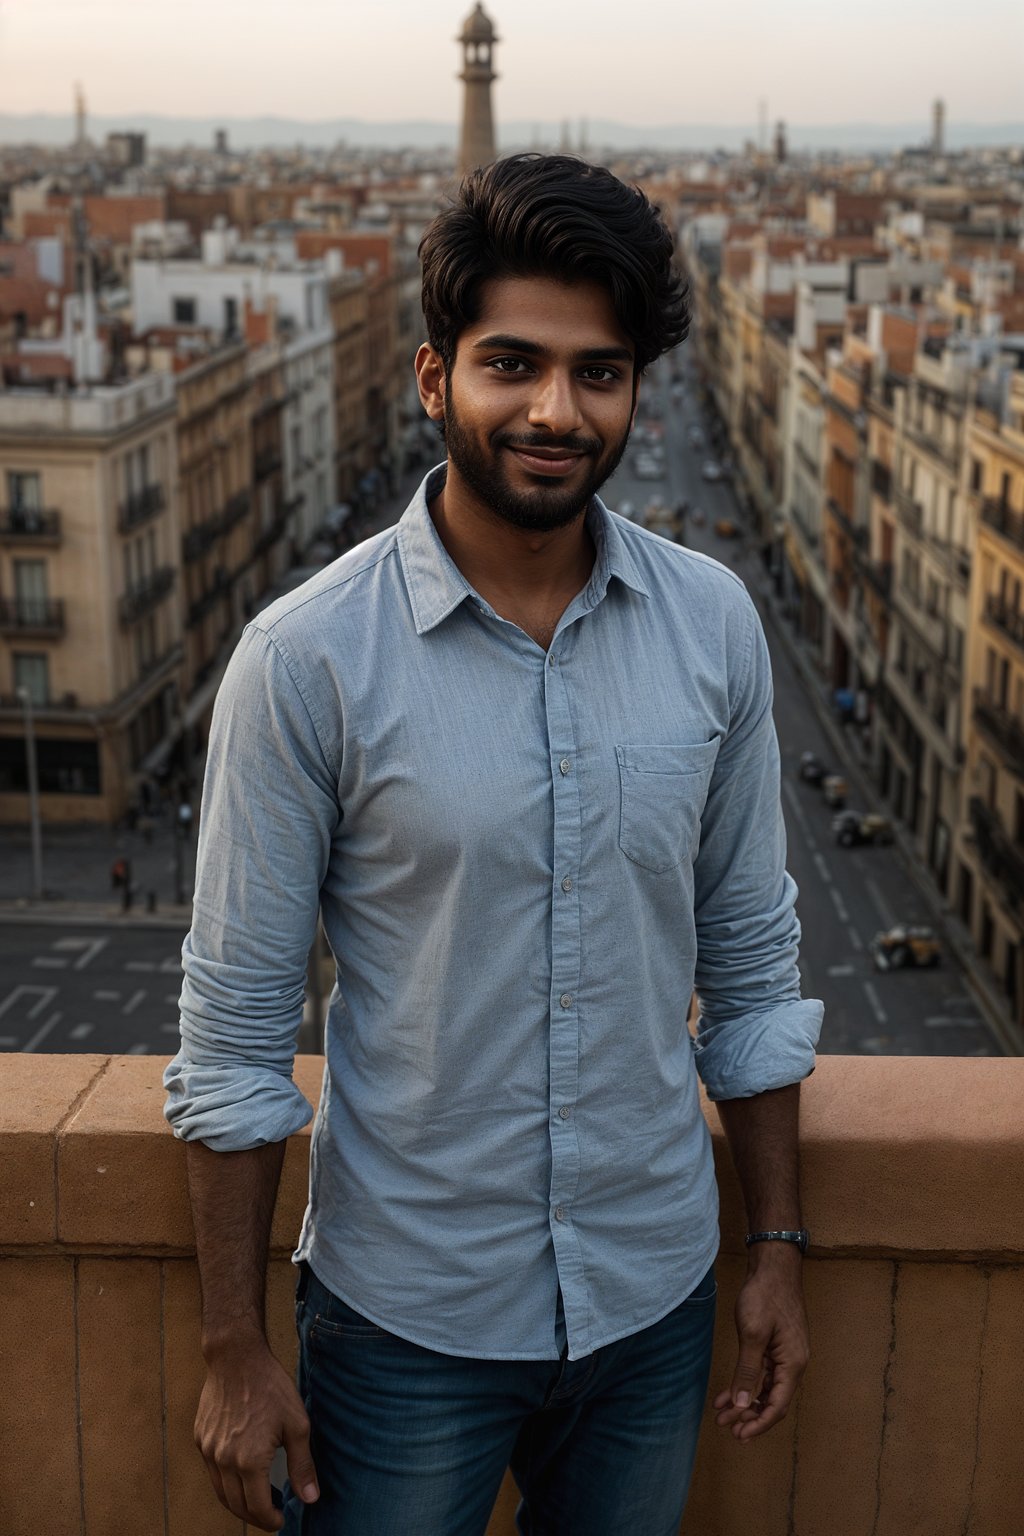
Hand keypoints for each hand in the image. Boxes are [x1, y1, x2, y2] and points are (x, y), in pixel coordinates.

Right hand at [194, 1337, 319, 1531]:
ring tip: (258, 1498)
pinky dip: (226, 1482)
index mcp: (249, 1461)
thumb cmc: (271, 1387)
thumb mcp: (297, 1424)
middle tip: (271, 1514)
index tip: (281, 1521)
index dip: (270, 1521)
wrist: (236, 1357)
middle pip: (237, 1506)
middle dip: (255, 1517)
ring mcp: (208, 1451)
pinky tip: (242, 1473)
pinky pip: (212, 1472)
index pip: (258, 1508)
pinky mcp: (199, 1439)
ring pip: (221, 1493)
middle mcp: (224, 1461)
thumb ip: (302, 1465)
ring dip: (239, 1503)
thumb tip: (310, 1498)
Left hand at [713, 1247, 808, 1440]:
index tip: (740, 1435)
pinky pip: (763, 1374)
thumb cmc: (764, 1296)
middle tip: (726, 1428)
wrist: (773, 1267)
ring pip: (766, 1390)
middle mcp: (793, 1363)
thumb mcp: (752, 1334)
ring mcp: (786, 1355)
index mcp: (792, 1364)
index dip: (759, 1423)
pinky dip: (745, 1384)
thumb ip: (747, 1371)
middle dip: (749, 1416)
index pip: (778, 1405)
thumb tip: (740, 1404)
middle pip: (773, 1401)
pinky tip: (726, 1392)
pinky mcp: (776, 1346)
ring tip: (722, 1414)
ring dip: (745, 1402)